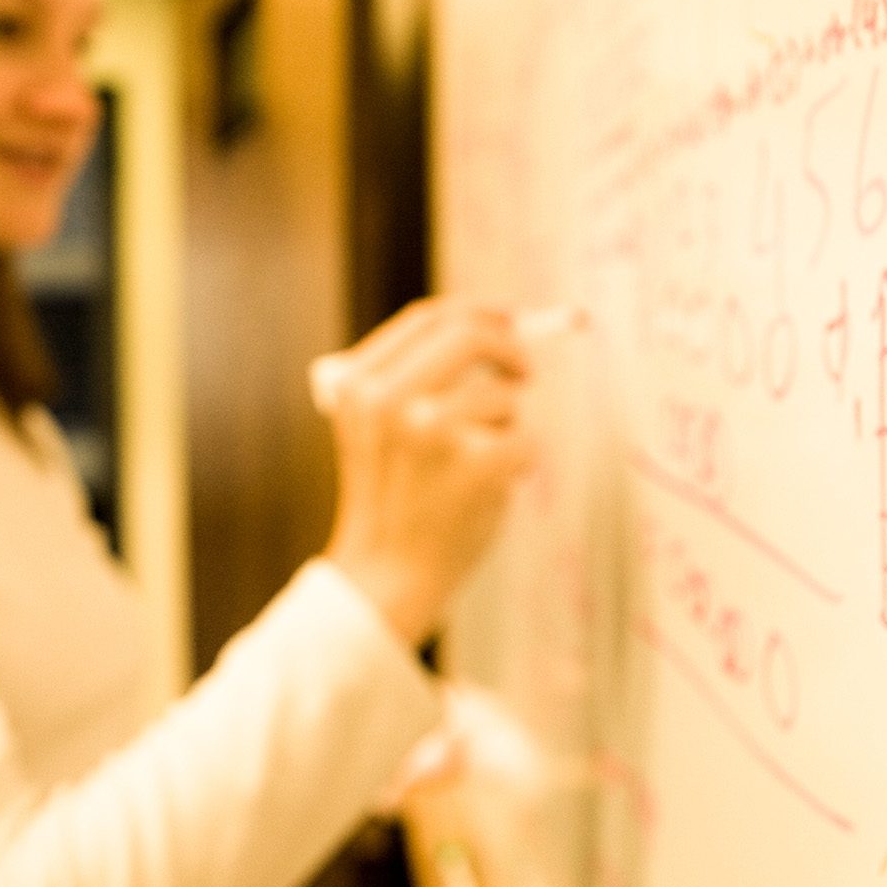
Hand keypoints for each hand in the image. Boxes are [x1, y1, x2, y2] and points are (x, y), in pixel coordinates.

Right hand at [318, 298, 535, 645]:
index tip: (506, 319)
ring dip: (505, 426)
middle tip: (526, 370)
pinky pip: (527, 438)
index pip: (428, 318)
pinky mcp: (480, 464)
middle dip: (511, 347)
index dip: (475, 310)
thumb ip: (416, 376)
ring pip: (504, 397)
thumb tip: (500, 325)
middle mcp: (392, 400)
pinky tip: (488, 492)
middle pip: (472, 335)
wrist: (386, 576)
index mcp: (359, 384)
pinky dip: (520, 463)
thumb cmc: (394, 498)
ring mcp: (436, 431)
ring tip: (476, 468)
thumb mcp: (376, 427)